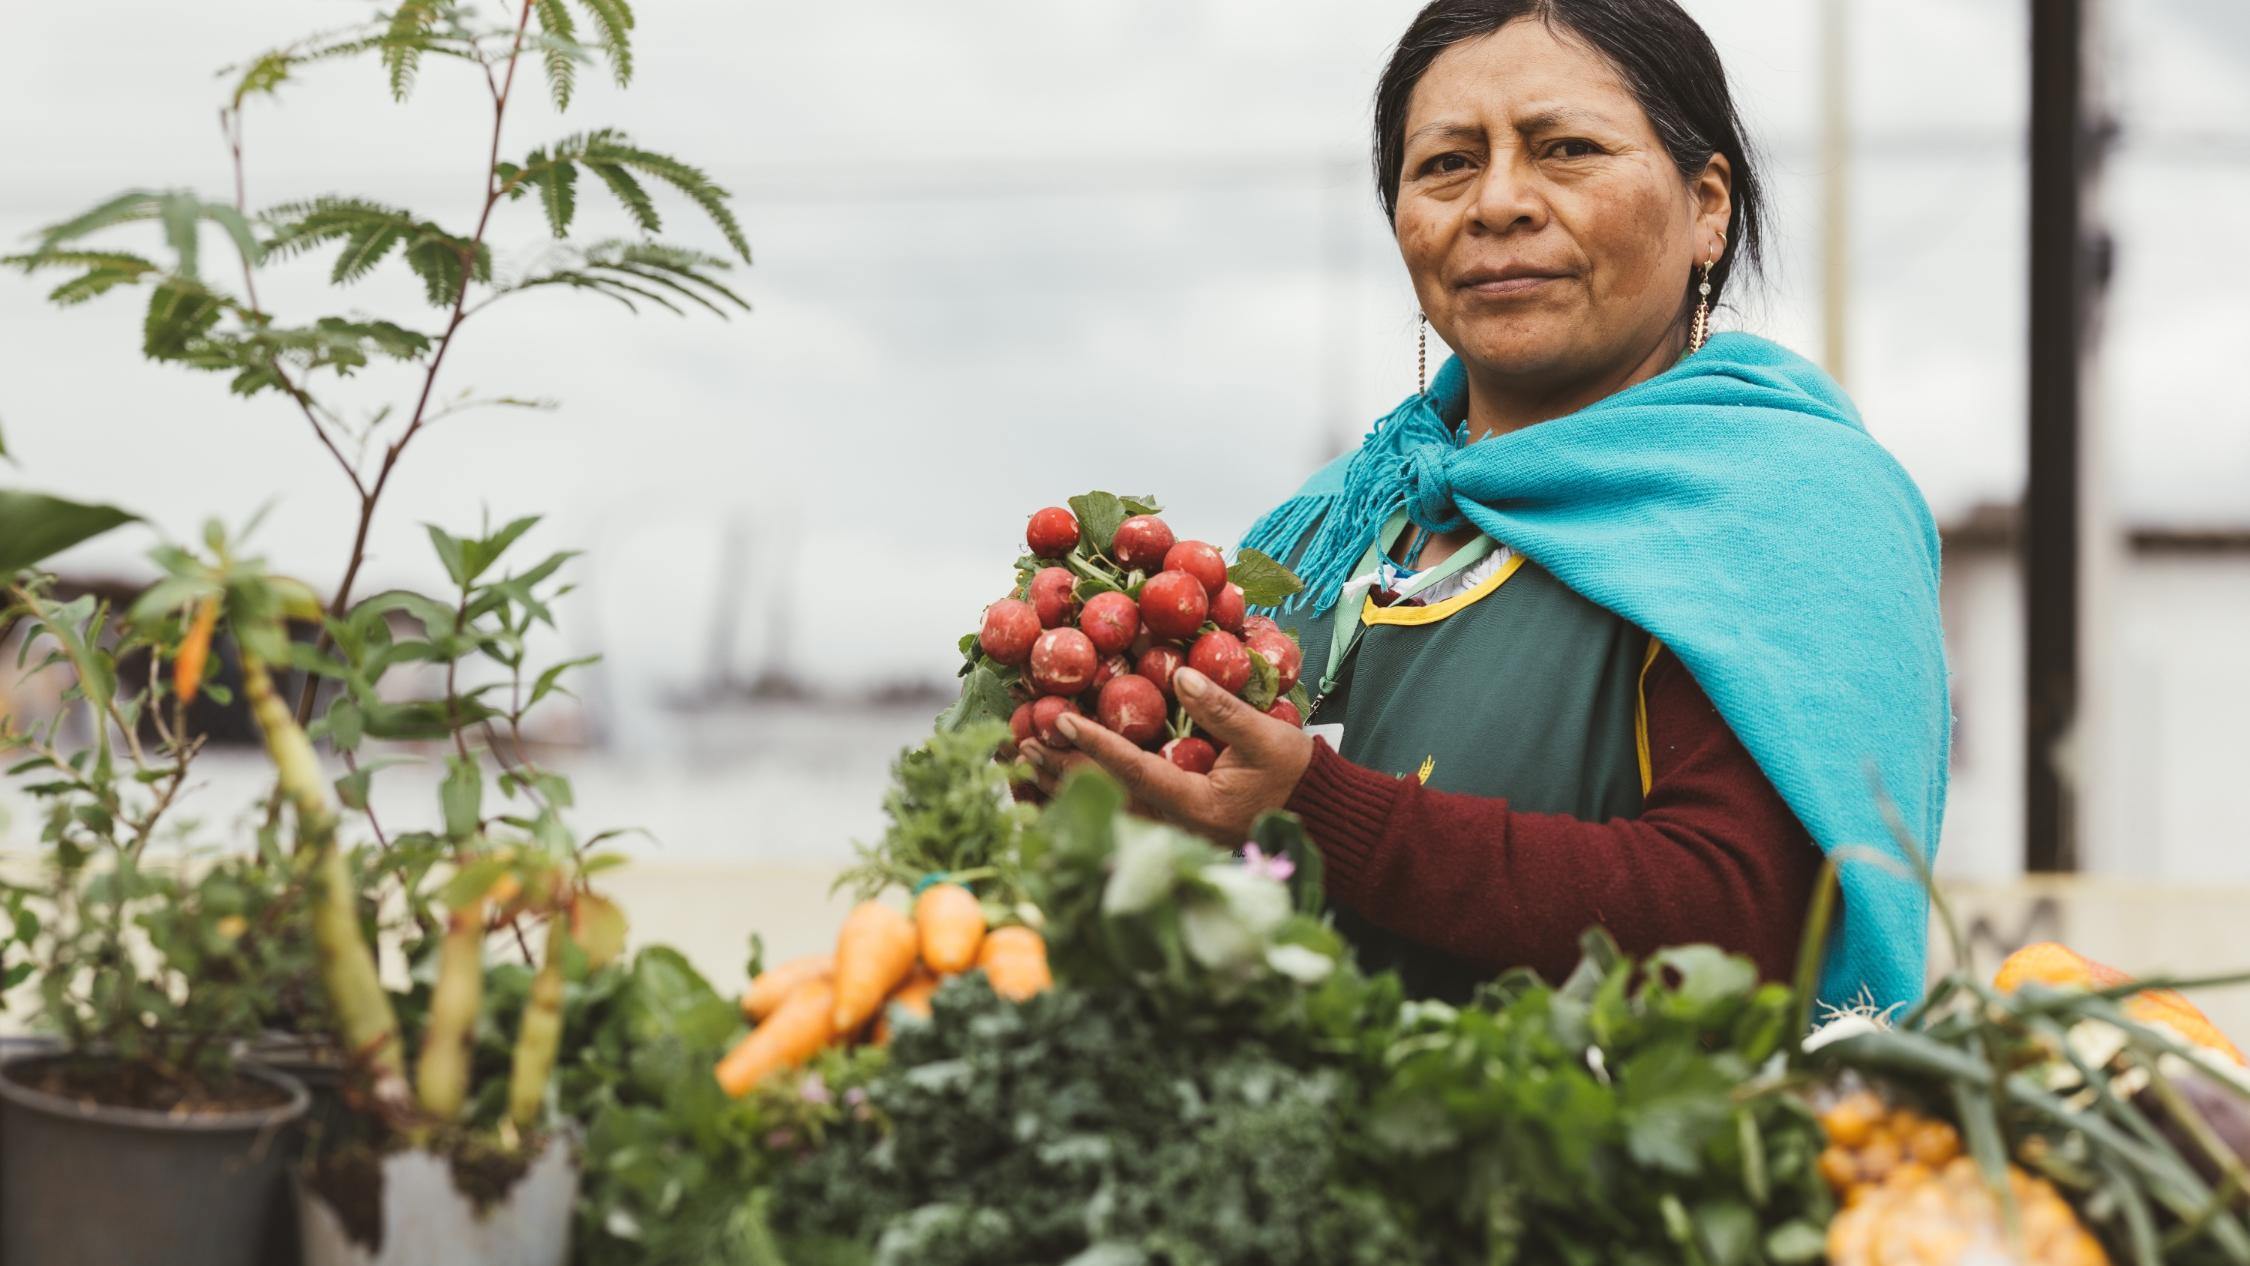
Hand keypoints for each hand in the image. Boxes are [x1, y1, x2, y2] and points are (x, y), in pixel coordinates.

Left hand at [1031, 666, 1315, 845]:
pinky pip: (1117, 814)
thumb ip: (1222, 708)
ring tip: (1028, 761)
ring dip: (1064, 784)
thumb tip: (1179, 674)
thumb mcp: (1267, 737)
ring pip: (1104, 808)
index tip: (1060, 720)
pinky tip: (1054, 785)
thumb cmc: (1295, 775)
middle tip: (1024, 742)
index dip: (1094, 744)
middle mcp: (1175, 825)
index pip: (1132, 770)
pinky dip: (1085, 797)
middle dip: (1063, 767)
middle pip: (1105, 794)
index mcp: (1195, 804)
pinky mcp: (1171, 828)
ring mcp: (1171, 832)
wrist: (1320, 814)